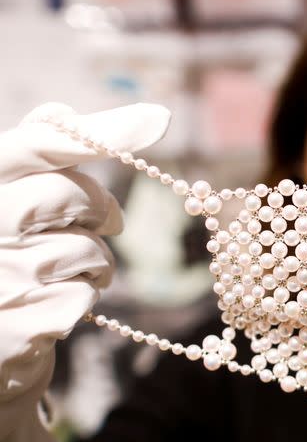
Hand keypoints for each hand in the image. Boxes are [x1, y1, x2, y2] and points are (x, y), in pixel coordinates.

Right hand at [0, 102, 169, 441]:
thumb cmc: (6, 267)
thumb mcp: (13, 208)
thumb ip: (47, 158)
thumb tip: (123, 113)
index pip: (29, 146)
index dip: (92, 132)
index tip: (155, 121)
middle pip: (63, 193)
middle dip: (97, 207)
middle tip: (106, 221)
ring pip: (81, 250)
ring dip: (92, 263)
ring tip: (69, 274)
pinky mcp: (15, 328)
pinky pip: (79, 298)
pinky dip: (79, 299)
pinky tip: (52, 310)